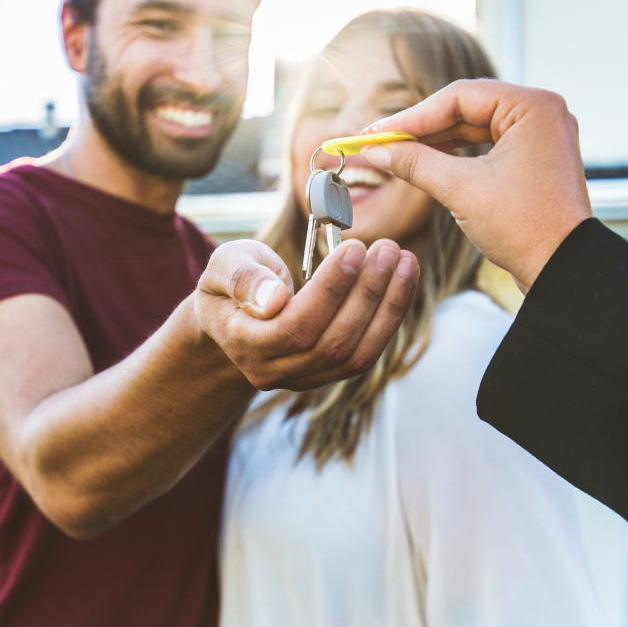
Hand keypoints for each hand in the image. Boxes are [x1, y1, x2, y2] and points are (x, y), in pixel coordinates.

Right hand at [195, 237, 418, 390]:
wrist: (232, 321)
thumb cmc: (230, 285)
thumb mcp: (222, 267)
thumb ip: (242, 278)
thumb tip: (274, 298)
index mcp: (242, 342)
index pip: (294, 327)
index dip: (329, 291)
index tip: (353, 248)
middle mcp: (272, 370)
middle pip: (331, 344)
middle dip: (367, 294)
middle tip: (388, 248)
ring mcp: (302, 378)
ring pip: (356, 356)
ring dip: (387, 308)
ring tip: (405, 261)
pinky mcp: (326, 375)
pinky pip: (366, 354)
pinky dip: (389, 318)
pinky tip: (402, 282)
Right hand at [359, 80, 591, 290]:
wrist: (561, 268)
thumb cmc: (525, 227)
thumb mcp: (461, 189)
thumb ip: (415, 163)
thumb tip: (377, 152)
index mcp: (533, 106)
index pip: (459, 97)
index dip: (411, 117)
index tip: (376, 134)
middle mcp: (541, 113)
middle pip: (466, 108)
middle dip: (421, 128)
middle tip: (380, 142)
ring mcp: (539, 137)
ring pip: (475, 127)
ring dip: (436, 141)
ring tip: (398, 153)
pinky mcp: (533, 160)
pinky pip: (487, 147)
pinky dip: (457, 155)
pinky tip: (427, 163)